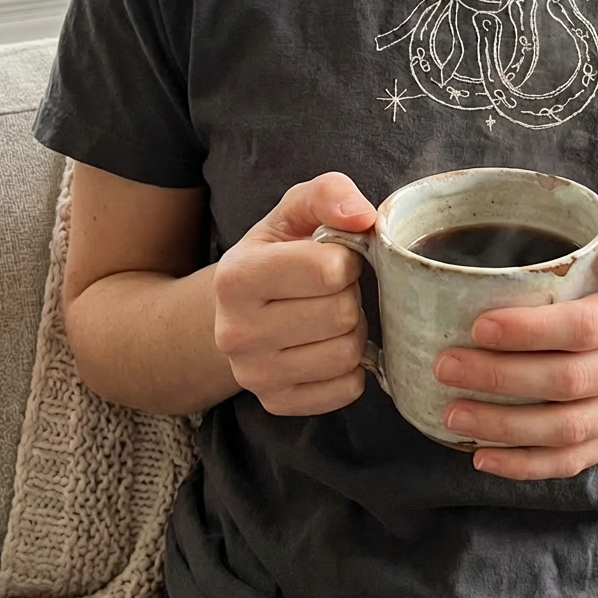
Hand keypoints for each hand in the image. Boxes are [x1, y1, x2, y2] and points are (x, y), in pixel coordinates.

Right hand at [213, 173, 376, 415]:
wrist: (234, 313)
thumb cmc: (275, 255)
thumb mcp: (292, 213)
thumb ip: (327, 194)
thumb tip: (363, 217)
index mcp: (235, 277)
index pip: (330, 270)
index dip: (346, 260)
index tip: (333, 259)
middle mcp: (235, 332)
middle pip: (343, 313)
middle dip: (349, 296)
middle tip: (330, 291)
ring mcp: (254, 375)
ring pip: (348, 353)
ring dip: (353, 331)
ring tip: (329, 317)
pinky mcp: (277, 403)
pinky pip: (348, 388)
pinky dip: (352, 367)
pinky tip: (328, 346)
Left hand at [433, 218, 597, 479]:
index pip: (588, 326)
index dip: (531, 331)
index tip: (478, 327)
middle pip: (571, 381)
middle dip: (502, 378)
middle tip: (446, 367)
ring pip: (569, 429)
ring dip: (505, 427)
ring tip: (452, 414)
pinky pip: (575, 459)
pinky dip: (525, 464)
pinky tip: (482, 456)